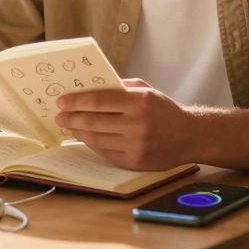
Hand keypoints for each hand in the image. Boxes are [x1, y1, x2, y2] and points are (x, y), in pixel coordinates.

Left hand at [55, 79, 194, 170]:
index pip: (99, 101)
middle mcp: (137, 124)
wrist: (189, 136)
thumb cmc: (163, 109)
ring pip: (96, 139)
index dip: (77, 101)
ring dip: (79, 132)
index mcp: (139, 102)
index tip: (62, 101)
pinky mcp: (135, 161)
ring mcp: (136, 145)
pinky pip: (105, 152)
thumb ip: (120, 87)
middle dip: (72, 118)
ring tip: (69, 126)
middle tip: (59, 116)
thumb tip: (90, 87)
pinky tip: (85, 137)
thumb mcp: (146, 90)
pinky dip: (92, 144)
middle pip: (94, 121)